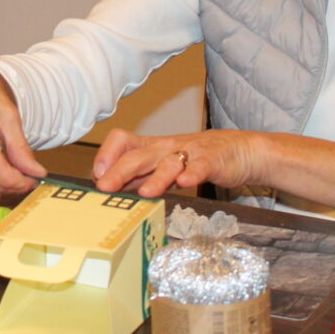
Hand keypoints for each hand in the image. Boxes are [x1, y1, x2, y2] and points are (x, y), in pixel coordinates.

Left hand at [90, 127, 266, 198]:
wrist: (238, 150)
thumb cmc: (194, 160)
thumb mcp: (162, 165)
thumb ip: (137, 175)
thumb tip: (106, 185)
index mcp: (151, 147)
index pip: (122, 141)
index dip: (107, 155)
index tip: (96, 175)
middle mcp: (166, 147)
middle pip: (139, 154)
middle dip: (119, 170)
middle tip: (105, 187)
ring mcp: (189, 153)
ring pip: (168, 162)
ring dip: (155, 177)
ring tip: (144, 192)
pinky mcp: (212, 161)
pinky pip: (200, 166)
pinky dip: (192, 174)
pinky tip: (186, 183)